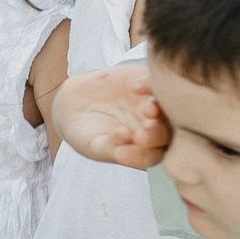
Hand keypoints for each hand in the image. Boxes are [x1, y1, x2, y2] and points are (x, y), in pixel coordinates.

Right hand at [54, 65, 168, 167]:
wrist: (74, 105)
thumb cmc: (87, 134)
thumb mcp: (94, 145)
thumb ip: (110, 147)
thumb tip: (126, 138)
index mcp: (145, 150)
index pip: (151, 156)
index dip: (139, 156)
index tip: (120, 154)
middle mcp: (154, 129)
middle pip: (165, 133)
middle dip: (154, 135)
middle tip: (141, 136)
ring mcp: (152, 106)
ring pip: (165, 108)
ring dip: (158, 109)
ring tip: (148, 108)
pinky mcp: (147, 84)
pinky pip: (156, 82)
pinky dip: (150, 83)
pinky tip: (135, 87)